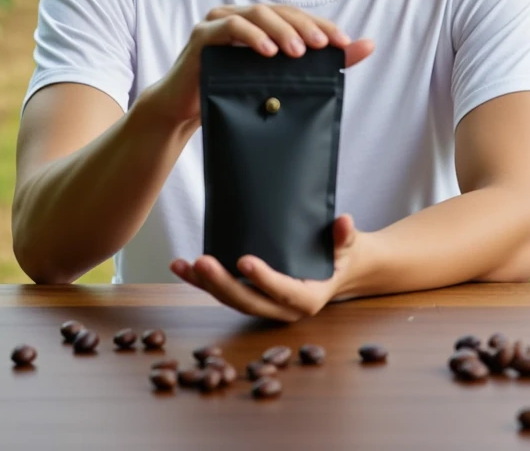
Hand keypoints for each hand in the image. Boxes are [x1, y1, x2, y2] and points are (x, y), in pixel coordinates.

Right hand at [145, 3, 374, 129]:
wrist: (184, 113)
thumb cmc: (232, 94)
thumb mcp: (278, 80)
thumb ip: (321, 62)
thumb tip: (369, 45)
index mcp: (260, 23)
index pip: (296, 16)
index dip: (321, 25)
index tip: (344, 43)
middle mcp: (240, 15)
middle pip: (279, 11)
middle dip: (305, 27)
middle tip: (325, 47)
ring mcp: (218, 21)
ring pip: (256, 14)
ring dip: (280, 30)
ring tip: (299, 52)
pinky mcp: (202, 35)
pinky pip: (229, 28)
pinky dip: (250, 36)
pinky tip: (267, 52)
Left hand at [169, 214, 361, 320]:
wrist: (339, 269)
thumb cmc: (343, 254)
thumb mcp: (349, 245)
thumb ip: (344, 237)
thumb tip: (344, 221)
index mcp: (308, 298)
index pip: (284, 291)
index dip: (265, 279)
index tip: (245, 261)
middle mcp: (283, 308)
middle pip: (249, 301)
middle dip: (222, 284)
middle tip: (202, 262)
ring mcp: (265, 305)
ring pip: (231, 300)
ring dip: (205, 285)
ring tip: (183, 265)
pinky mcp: (251, 296)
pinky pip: (224, 293)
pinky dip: (201, 282)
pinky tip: (180, 267)